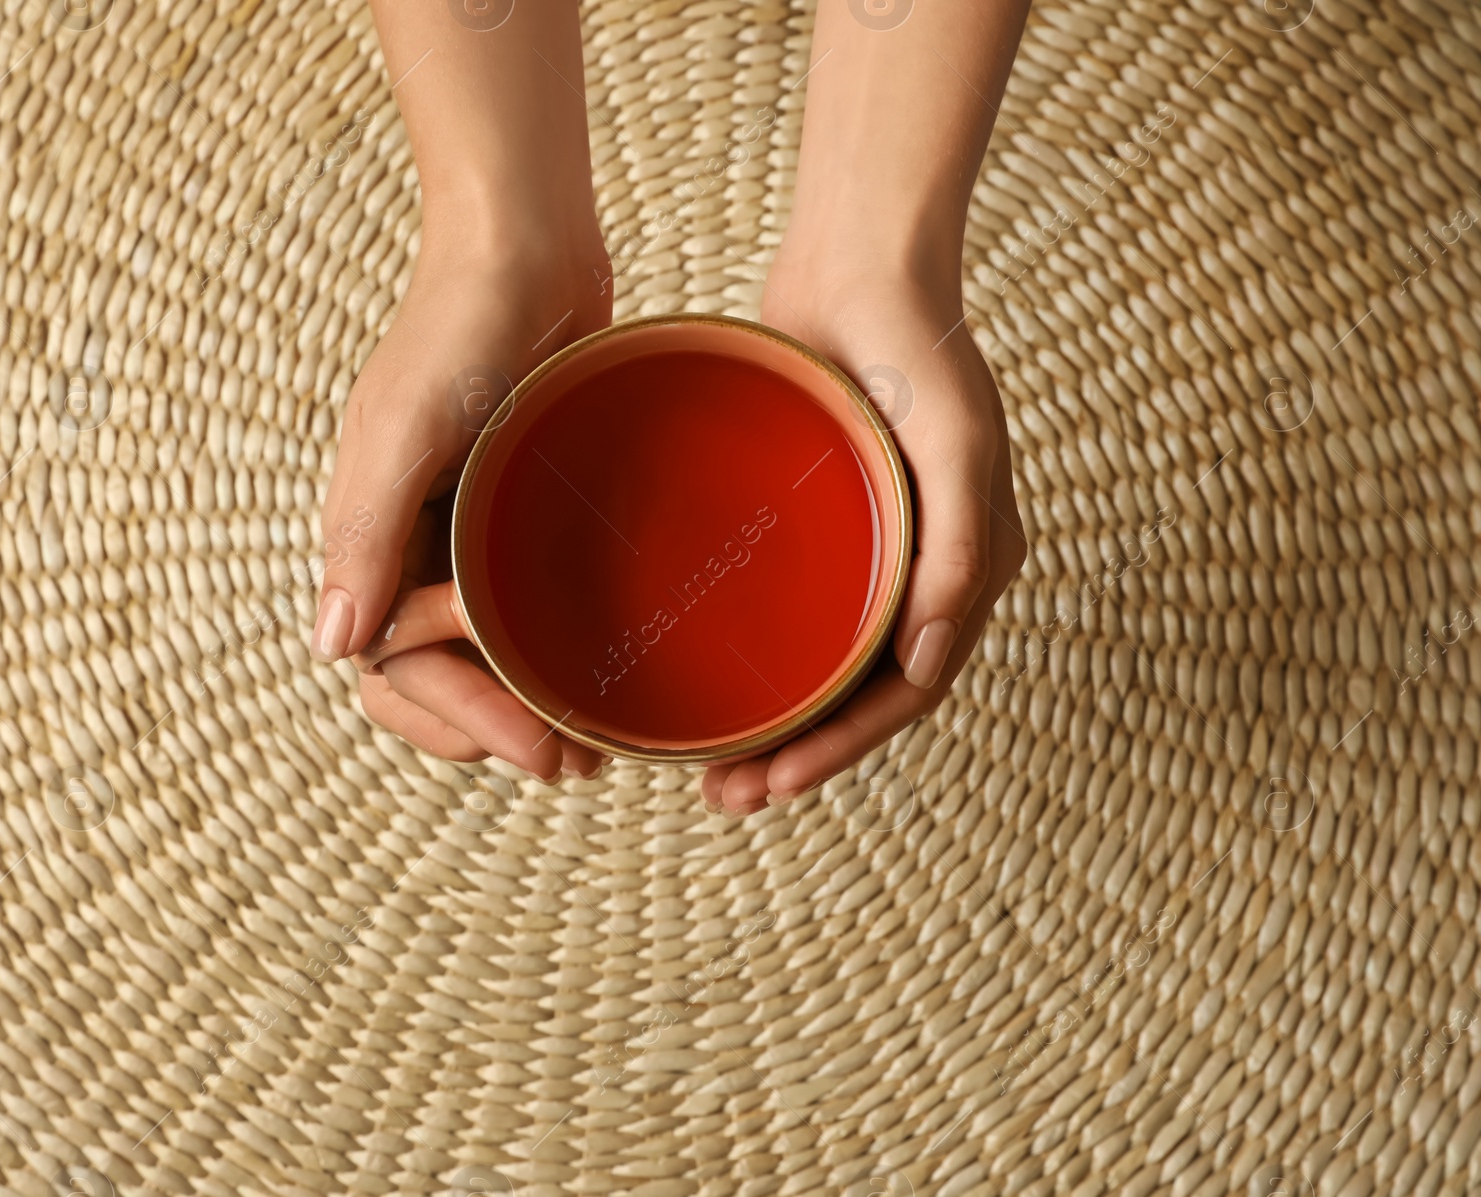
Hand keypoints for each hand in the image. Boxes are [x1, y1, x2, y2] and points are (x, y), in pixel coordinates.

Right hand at [314, 235, 613, 781]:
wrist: (523, 251)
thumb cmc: (456, 329)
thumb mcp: (402, 430)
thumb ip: (364, 533)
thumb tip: (333, 648)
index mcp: (370, 542)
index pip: (395, 671)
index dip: (459, 722)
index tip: (537, 750)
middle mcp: (413, 550)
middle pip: (435, 680)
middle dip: (492, 731)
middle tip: (572, 764)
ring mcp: (470, 536)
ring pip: (485, 655)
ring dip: (525, 705)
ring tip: (592, 742)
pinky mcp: (522, 514)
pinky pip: (528, 605)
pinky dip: (554, 649)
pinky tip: (602, 671)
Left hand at [701, 255, 1026, 814]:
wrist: (862, 262)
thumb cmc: (921, 348)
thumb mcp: (958, 446)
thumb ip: (959, 551)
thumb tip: (925, 666)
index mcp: (967, 571)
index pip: (906, 693)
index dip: (843, 750)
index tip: (773, 786)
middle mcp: (921, 573)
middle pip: (858, 696)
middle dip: (798, 758)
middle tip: (725, 799)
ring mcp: (869, 550)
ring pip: (820, 666)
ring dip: (773, 725)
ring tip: (709, 771)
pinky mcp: (820, 522)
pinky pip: (792, 610)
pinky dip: (758, 658)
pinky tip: (708, 679)